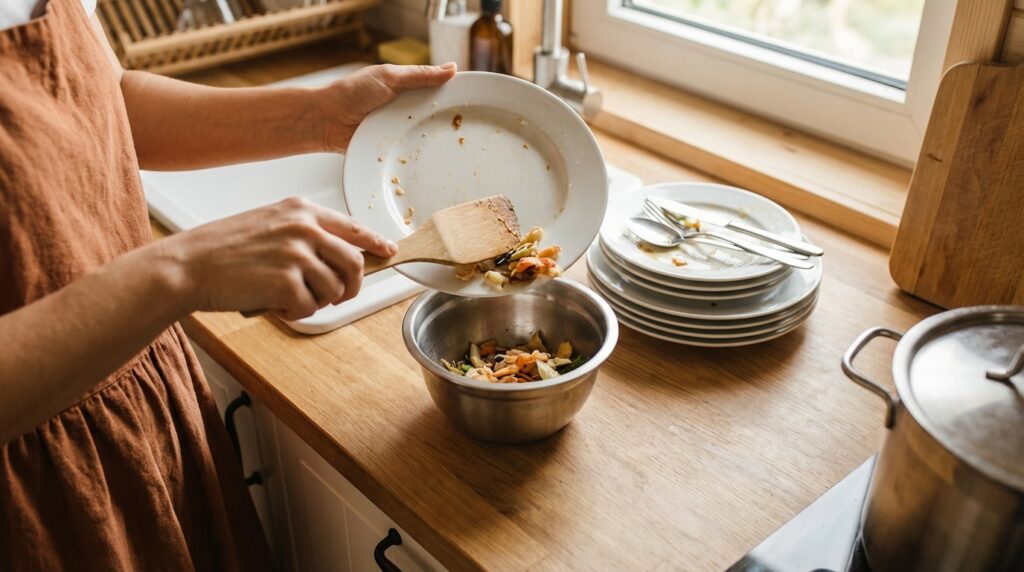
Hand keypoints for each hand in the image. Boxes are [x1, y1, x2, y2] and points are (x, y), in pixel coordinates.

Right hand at [156, 198, 396, 319]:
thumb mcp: (268, 225)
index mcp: (301, 210)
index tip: (388, 251)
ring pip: (335, 290)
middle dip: (350, 287)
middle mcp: (304, 227)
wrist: (188, 265)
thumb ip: (303, 234)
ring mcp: (297, 254)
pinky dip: (294, 313)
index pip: (352, 227)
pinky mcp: (286, 281)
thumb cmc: (222, 249)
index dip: (375, 242)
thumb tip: (337, 257)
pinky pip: (309, 308)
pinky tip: (274, 304)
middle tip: (336, 297)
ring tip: (288, 297)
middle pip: (354, 263)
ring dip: (316, 302)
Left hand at [320, 63, 456, 151]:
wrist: (326, 120)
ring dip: (432, 143)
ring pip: (423, 138)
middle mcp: (404, 111)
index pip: (436, 93)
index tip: (473, 104)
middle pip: (433, 119)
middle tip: (468, 130)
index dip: (453, 98)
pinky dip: (416, 156)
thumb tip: (452, 68)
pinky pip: (408, 153)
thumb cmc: (352, 93)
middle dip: (446, 124)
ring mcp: (397, 131)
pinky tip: (431, 161)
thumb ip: (420, 75)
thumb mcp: (390, 77)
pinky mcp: (390, 149)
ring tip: (455, 148)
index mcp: (406, 90)